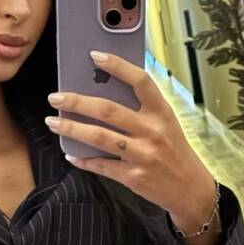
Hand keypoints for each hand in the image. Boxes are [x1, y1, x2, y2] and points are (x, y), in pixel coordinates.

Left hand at [46, 50, 216, 225]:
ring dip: (71, 128)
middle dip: (77, 102)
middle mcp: (152, 131)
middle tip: (55, 97)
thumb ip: (142, 109)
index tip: (95, 56)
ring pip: (99, 137)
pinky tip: (70, 153)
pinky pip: (101, 165)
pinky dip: (82, 159)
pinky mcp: (133, 176)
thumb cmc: (173, 150)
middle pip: (108, 111)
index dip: (118, 66)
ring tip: (52, 121)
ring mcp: (142, 155)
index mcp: (162, 112)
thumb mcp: (166, 124)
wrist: (190, 188)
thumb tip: (102, 93)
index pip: (140, 82)